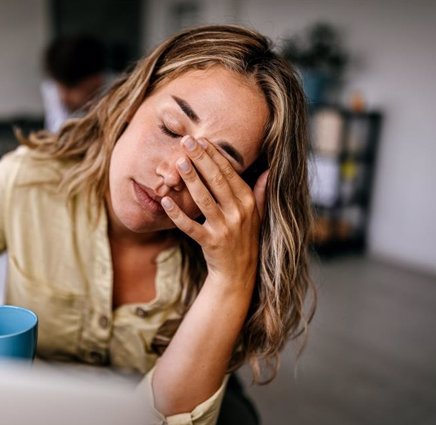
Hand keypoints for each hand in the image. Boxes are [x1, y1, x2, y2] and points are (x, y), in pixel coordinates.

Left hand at [161, 135, 268, 284]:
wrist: (239, 273)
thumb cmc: (245, 239)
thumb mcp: (258, 215)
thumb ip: (261, 192)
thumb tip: (269, 170)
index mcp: (248, 202)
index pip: (230, 174)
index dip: (215, 156)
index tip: (202, 140)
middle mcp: (238, 213)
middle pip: (216, 181)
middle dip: (201, 160)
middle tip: (187, 142)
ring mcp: (224, 229)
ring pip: (204, 200)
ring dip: (191, 180)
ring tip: (179, 162)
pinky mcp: (210, 243)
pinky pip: (191, 227)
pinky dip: (178, 215)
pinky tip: (165, 202)